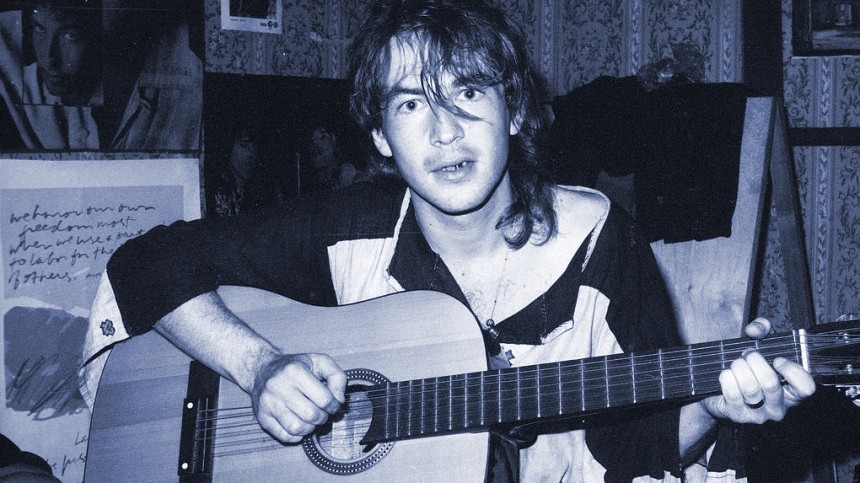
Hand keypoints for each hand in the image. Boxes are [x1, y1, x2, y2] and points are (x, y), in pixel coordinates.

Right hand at [251, 352, 346, 442]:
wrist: (262, 369)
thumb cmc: (295, 367)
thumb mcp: (319, 362)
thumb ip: (337, 377)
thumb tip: (339, 400)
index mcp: (294, 370)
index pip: (324, 399)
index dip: (334, 405)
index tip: (333, 404)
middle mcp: (278, 386)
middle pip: (311, 415)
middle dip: (323, 417)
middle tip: (322, 412)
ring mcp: (268, 403)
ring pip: (297, 428)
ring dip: (310, 428)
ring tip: (311, 419)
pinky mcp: (262, 417)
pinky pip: (284, 436)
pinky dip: (296, 435)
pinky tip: (299, 423)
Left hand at [701, 318, 815, 423]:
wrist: (718, 393)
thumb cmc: (746, 370)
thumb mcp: (758, 347)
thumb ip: (761, 330)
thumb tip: (756, 328)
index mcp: (791, 391)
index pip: (806, 388)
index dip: (792, 371)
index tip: (777, 359)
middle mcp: (778, 407)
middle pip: (770, 383)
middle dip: (754, 361)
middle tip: (747, 355)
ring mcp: (759, 414)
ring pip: (750, 388)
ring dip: (739, 368)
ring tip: (736, 364)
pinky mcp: (739, 416)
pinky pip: (732, 393)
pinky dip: (727, 377)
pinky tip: (726, 374)